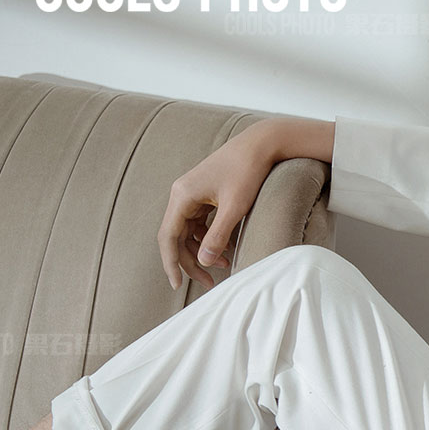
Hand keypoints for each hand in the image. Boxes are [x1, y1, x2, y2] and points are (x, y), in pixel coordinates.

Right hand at [157, 120, 279, 290]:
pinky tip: (228, 248)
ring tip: (225, 264)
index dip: (171, 263)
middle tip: (208, 283)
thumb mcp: (235, 208)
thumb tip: (203, 261)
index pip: (168, 237)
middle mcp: (181, 194)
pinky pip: (200, 222)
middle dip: (191, 261)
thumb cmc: (248, 172)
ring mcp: (192, 194)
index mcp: (182, 196)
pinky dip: (210, 237)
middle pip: (177, 236)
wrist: (260, 144)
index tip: (178, 285)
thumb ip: (218, 236)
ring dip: (203, 250)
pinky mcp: (204, 194)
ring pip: (189, 231)